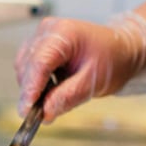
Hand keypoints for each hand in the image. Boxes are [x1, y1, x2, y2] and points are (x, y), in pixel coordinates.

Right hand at [14, 12, 145, 121]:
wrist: (121, 50)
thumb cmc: (113, 59)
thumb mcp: (93, 82)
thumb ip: (67, 97)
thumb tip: (45, 112)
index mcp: (64, 33)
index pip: (39, 63)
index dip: (31, 89)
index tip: (26, 110)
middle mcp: (48, 30)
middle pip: (28, 65)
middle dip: (31, 92)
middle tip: (39, 115)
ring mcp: (42, 36)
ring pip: (24, 67)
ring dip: (32, 88)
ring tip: (51, 100)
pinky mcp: (39, 45)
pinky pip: (27, 66)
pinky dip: (35, 82)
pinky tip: (49, 89)